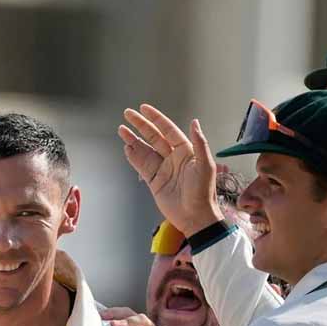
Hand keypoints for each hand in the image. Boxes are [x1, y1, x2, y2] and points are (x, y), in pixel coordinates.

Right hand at [118, 105, 222, 236]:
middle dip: (140, 125)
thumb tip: (194, 122)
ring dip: (133, 139)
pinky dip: (133, 157)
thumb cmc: (203, 192)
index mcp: (185, 151)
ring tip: (121, 130)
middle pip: (153, 137)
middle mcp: (173, 157)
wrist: (195, 217)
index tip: (144, 109)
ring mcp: (162, 169)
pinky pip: (141, 166)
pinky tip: (126, 148)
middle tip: (127, 114)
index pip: (168, 130)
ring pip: (144, 150)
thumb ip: (200, 143)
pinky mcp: (154, 181)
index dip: (156, 118)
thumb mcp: (205, 165)